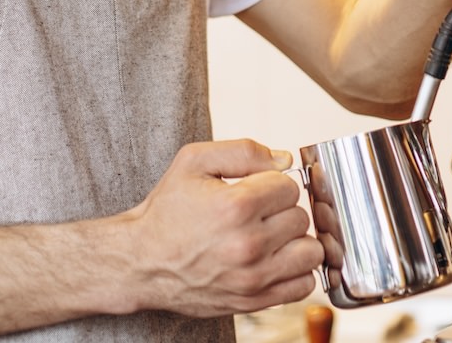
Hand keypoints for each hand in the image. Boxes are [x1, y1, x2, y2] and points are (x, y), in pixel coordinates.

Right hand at [110, 139, 320, 317]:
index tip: (254, 191)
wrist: (141, 262)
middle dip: (281, 211)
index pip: (290, 186)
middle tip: (256, 215)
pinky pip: (303, 285)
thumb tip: (284, 159)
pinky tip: (275, 260)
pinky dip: (295, 272)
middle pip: (301, 217)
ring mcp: (253, 277)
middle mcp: (248, 244)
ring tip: (271, 237)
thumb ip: (244, 151)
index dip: (272, 185)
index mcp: (236, 205)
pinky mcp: (254, 301)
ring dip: (295, 242)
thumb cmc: (167, 211)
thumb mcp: (194, 161)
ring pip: (310, 252)